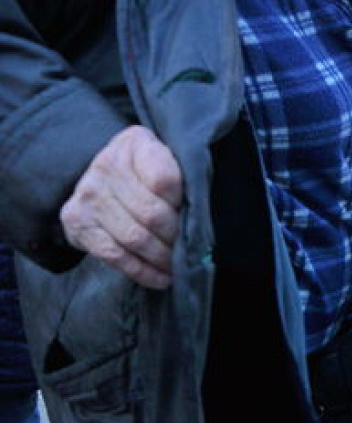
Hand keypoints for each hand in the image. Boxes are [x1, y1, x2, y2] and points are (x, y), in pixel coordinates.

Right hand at [59, 126, 183, 289]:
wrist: (100, 176)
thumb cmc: (146, 168)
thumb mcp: (167, 156)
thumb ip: (183, 175)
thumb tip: (202, 215)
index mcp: (135, 143)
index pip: (166, 180)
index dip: (183, 203)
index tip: (195, 216)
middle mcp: (106, 165)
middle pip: (150, 213)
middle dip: (175, 237)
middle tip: (191, 249)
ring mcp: (88, 195)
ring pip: (134, 237)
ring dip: (161, 258)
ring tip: (178, 266)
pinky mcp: (78, 222)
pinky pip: (114, 255)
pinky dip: (141, 271)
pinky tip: (161, 278)